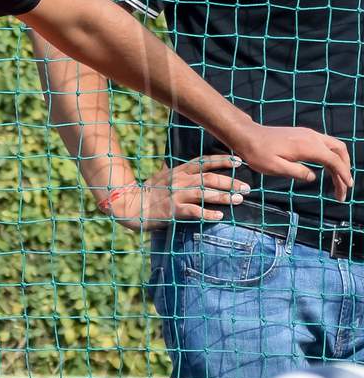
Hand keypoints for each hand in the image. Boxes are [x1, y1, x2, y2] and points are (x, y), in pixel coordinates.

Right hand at [99, 155, 250, 231]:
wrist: (131, 204)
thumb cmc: (150, 191)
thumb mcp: (164, 176)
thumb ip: (181, 173)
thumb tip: (198, 170)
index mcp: (179, 170)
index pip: (205, 162)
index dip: (223, 161)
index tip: (239, 162)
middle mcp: (180, 180)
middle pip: (210, 178)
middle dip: (231, 182)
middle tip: (246, 188)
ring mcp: (177, 194)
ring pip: (206, 193)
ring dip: (224, 197)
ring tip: (238, 200)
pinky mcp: (174, 210)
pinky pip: (195, 211)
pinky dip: (208, 214)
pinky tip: (219, 216)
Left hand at [227, 124, 353, 201]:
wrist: (247, 135)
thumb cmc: (258, 152)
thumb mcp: (275, 167)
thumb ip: (296, 172)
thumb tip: (313, 177)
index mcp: (308, 146)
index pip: (334, 160)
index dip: (343, 174)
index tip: (346, 187)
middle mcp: (312, 137)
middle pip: (339, 151)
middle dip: (345, 169)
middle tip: (343, 187)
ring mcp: (308, 134)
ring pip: (334, 146)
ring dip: (340, 162)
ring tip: (338, 181)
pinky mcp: (304, 134)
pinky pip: (325, 144)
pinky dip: (331, 156)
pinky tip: (328, 168)